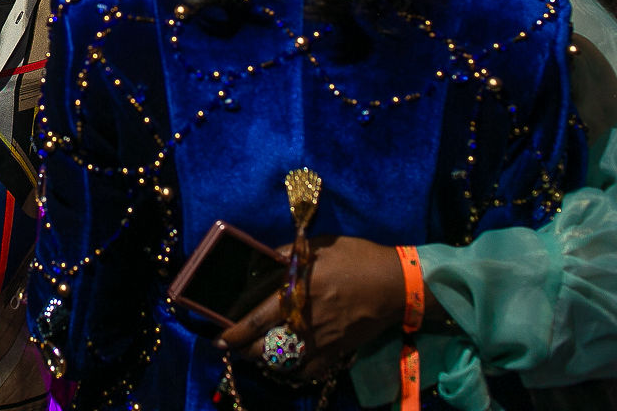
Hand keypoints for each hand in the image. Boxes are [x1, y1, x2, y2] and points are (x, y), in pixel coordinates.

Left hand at [217, 235, 402, 379]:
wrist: (397, 284)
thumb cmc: (357, 258)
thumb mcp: (320, 247)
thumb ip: (288, 255)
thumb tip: (264, 260)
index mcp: (299, 292)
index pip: (257, 319)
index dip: (234, 332)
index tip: (220, 337)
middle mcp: (306, 321)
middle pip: (265, 347)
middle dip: (243, 350)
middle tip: (231, 345)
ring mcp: (322, 341)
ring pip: (284, 362)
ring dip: (264, 359)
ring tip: (253, 352)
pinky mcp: (337, 352)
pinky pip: (309, 370)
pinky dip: (293, 369)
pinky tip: (285, 361)